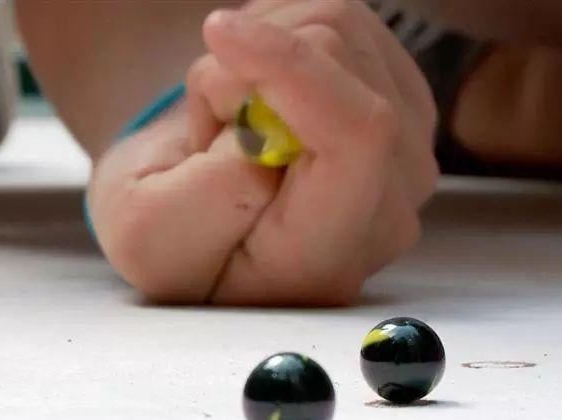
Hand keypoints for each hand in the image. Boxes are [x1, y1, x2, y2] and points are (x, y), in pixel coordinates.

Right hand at [87, 0, 437, 304]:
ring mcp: (410, 148)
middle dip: (250, 70)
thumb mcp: (151, 237)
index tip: (218, 36)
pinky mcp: (405, 99)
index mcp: (329, 253)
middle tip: (212, 123)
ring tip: (233, 112)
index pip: (358, 137)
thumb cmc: (170, 234)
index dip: (292, 69)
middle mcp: (391, 204)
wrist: (199, 222)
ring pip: (342, 29)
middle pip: (343, 68)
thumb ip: (203, 198)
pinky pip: (347, 22)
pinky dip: (287, 37)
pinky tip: (263, 89)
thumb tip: (260, 127)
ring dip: (265, 52)